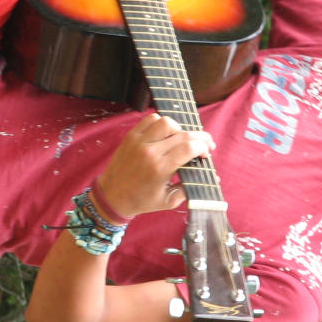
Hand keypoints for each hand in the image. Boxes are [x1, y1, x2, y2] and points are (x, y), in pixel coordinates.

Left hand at [96, 113, 214, 218]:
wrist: (111, 197)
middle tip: (204, 144)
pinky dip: (161, 123)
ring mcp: (139, 142)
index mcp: (160, 169)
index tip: (207, 152)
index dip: (203, 146)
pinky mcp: (130, 136)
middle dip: (199, 138)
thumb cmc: (141, 201)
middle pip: (182, 134)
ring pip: (166, 122)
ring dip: (179, 129)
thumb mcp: (168, 201)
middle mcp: (150, 152)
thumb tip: (210, 177)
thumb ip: (189, 188)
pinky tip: (166, 133)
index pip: (189, 147)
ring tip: (182, 139)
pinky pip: (150, 120)